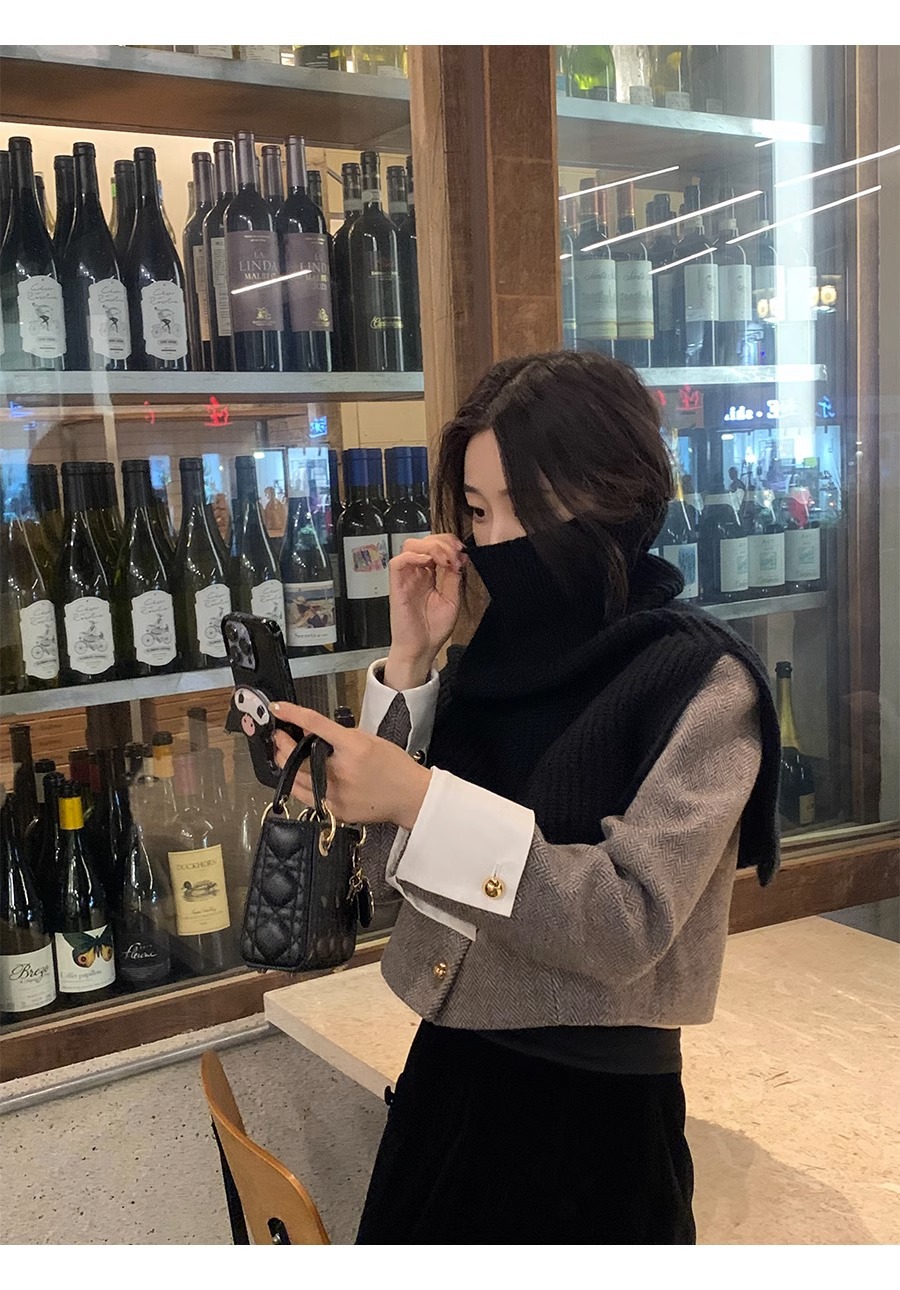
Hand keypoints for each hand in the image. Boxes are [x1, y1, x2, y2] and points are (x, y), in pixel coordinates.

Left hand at [270, 701, 432, 831]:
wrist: (410, 797)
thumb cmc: (394, 766)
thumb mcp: (370, 739)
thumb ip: (340, 735)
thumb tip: (314, 730)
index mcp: (353, 748)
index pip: (316, 725)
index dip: (292, 714)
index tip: (278, 708)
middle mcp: (341, 771)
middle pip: (296, 755)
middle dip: (282, 743)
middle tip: (278, 736)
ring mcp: (336, 794)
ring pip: (294, 778)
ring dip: (284, 763)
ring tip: (282, 753)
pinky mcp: (334, 810)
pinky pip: (304, 796)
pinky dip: (296, 783)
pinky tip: (294, 774)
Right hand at [386, 534, 465, 687]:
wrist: (422, 649)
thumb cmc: (434, 629)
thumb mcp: (452, 599)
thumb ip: (454, 577)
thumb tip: (460, 556)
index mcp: (431, 575)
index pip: (436, 546)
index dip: (449, 543)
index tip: (462, 552)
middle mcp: (417, 573)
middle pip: (424, 541)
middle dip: (442, 541)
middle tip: (455, 554)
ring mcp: (406, 578)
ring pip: (410, 546)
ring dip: (430, 546)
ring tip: (444, 559)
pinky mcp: (396, 586)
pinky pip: (398, 562)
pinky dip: (414, 556)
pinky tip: (428, 563)